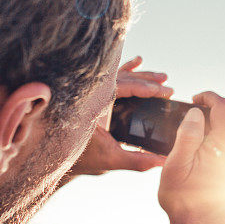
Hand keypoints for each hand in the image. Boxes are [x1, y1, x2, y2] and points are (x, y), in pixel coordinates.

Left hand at [69, 56, 171, 176]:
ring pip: (118, 75)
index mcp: (93, 102)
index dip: (147, 87)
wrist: (56, 158)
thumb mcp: (111, 160)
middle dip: (148, 80)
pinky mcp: (89, 94)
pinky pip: (109, 78)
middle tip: (167, 84)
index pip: (125, 86)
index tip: (165, 90)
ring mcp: (88, 91)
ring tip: (161, 76)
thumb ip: (137, 161)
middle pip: (124, 77)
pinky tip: (136, 61)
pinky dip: (124, 70)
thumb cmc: (80, 159)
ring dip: (140, 74)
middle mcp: (90, 92)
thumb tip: (163, 161)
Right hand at [158, 92, 224, 223]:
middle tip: (185, 142)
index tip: (194, 100)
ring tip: (193, 160)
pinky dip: (219, 155)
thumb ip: (187, 136)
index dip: (208, 96)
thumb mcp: (176, 166)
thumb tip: (196, 112)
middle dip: (205, 126)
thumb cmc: (184, 200)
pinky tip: (205, 170)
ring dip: (213, 142)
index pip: (223, 106)